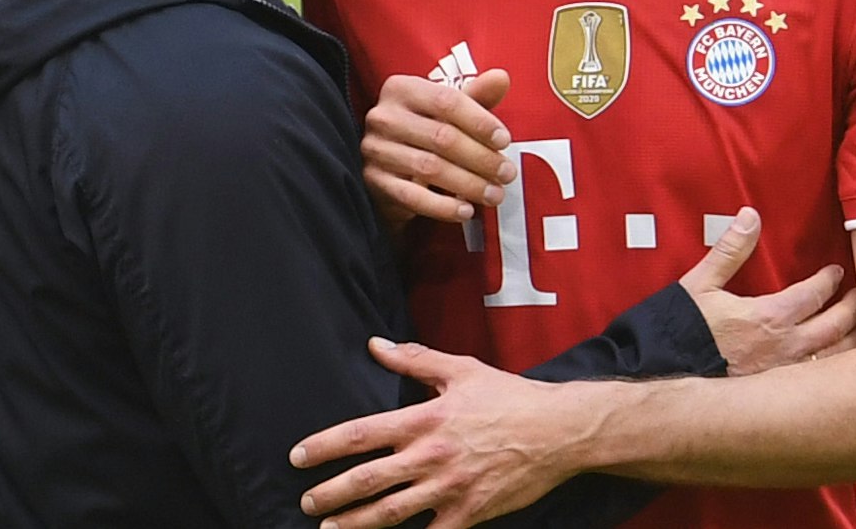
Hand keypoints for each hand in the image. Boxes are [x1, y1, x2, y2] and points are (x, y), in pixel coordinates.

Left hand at [292, 338, 579, 528]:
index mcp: (425, 419)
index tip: (298, 456)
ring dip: (354, 524)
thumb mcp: (461, 370)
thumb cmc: (509, 398)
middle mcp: (431, 456)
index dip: (325, 446)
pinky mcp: (469, 513)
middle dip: (330, 494)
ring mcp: (450, 488)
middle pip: (367, 480)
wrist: (558, 432)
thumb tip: (375, 345)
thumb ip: (415, 360)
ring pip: (391, 513)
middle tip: (306, 502)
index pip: (361, 433)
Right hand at [362, 71, 516, 225]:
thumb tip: (502, 78)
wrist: (389, 165)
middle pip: (441, 137)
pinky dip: (442, 206)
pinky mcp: (373, 181)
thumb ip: (476, 95)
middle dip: (481, 158)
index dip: (480, 122)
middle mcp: (383, 116)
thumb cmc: (425, 129)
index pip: (446, 101)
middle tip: (506, 174)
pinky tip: (465, 210)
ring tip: (494, 194)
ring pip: (430, 168)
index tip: (504, 140)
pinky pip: (412, 197)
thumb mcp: (448, 109)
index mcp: (402, 89)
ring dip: (468, 184)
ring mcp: (375, 150)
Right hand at [678, 207, 855, 374]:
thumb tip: (750, 215)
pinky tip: (840, 370)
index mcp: (770, 317)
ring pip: (835, 360)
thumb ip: (730, 250)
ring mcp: (783, 377)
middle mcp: (785, 348)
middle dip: (854, 310)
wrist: (661, 377)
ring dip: (854, 343)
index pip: (814, 295)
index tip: (837, 273)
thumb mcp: (700, 284)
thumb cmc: (679, 331)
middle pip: (836, 327)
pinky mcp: (777, 398)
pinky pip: (819, 384)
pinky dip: (838, 372)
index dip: (830, 281)